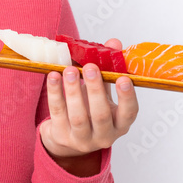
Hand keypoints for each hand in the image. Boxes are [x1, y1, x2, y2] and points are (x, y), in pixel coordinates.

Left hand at [39, 38, 138, 163]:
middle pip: (101, 115)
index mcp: (120, 124)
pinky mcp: (62, 136)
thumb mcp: (104, 92)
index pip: (129, 113)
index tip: (124, 78)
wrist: (69, 135)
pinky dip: (55, 93)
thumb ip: (109, 69)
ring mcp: (82, 139)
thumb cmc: (91, 109)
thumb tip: (114, 43)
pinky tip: (53, 76)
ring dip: (73, 90)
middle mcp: (104, 135)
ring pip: (78, 116)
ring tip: (70, 70)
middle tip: (90, 67)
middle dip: (95, 90)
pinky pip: (57, 112)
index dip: (127, 97)